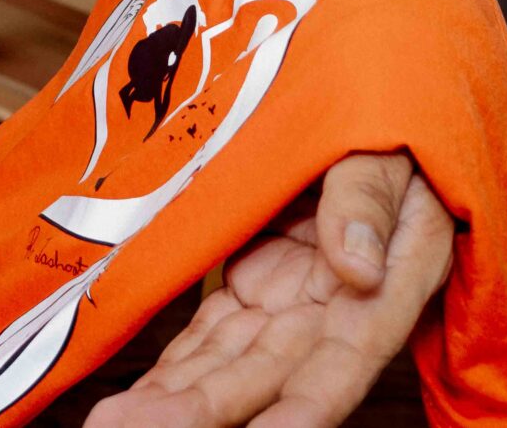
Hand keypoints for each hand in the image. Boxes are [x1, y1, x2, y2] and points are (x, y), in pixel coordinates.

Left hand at [86, 152, 453, 427]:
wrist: (361, 110)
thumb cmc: (388, 122)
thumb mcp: (389, 148)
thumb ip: (368, 201)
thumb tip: (356, 269)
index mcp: (392, 276)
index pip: (349, 356)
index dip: (308, 405)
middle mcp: (339, 309)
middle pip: (270, 376)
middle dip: (205, 412)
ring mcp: (291, 303)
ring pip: (229, 366)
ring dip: (175, 402)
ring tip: (114, 425)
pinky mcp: (253, 288)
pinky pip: (211, 339)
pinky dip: (173, 371)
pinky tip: (133, 403)